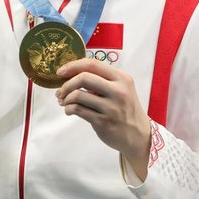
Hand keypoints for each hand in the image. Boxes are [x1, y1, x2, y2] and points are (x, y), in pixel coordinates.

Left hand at [55, 58, 151, 179]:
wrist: (137, 134)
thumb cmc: (125, 109)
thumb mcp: (121, 89)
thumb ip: (102, 80)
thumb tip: (72, 75)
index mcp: (122, 78)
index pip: (93, 64)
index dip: (73, 66)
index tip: (61, 72)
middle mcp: (118, 91)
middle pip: (84, 77)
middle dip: (67, 84)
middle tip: (61, 91)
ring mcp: (111, 107)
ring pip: (78, 95)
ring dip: (66, 98)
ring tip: (64, 102)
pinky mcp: (104, 122)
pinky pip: (79, 110)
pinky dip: (69, 109)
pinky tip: (70, 111)